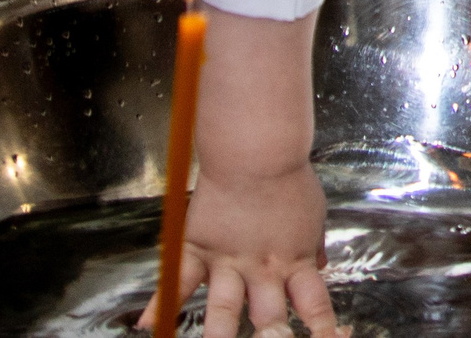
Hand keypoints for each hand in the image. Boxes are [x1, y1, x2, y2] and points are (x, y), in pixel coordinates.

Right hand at [140, 160, 336, 337]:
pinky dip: (161, 304)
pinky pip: (178, 280)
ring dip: (220, 337)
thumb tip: (321, 265)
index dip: (322, 332)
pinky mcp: (199, 247)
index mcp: (296, 261)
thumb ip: (313, 245)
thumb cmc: (288, 177)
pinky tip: (148, 325)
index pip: (314, 308)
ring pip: (223, 313)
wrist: (257, 152)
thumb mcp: (313, 214)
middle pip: (267, 320)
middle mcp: (262, 270)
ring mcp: (228, 262)